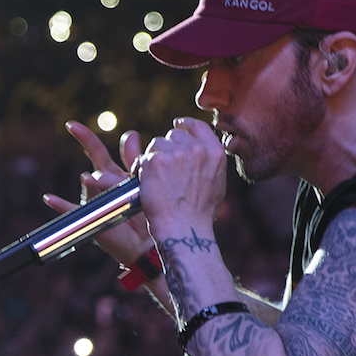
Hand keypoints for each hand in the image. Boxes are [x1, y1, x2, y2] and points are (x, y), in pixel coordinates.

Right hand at [43, 121, 153, 266]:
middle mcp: (106, 183)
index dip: (114, 140)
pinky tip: (50, 197)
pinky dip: (59, 203)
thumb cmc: (148, 216)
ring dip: (94, 180)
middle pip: (96, 156)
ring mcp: (96, 199)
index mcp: (118, 174)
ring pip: (92, 181)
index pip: (111, 151)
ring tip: (95, 179)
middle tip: (73, 125)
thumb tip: (129, 135)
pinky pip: (71, 209)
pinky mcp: (90, 217)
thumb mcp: (145, 183)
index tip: (128, 136)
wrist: (147, 245)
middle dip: (85, 138)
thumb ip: (136, 161)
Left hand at [137, 118, 226, 242]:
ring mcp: (176, 154)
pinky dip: (140, 169)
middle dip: (166, 149)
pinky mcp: (156, 162)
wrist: (184, 229)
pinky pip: (143, 158)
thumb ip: (209, 163)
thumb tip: (202, 149)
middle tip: (164, 171)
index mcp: (215, 154)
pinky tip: (145, 184)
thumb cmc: (198, 214)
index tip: (177, 126)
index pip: (199, 126)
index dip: (185, 125)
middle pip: (173, 135)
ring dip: (152, 159)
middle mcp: (197, 150)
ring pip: (156, 145)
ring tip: (156, 180)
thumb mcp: (216, 185)